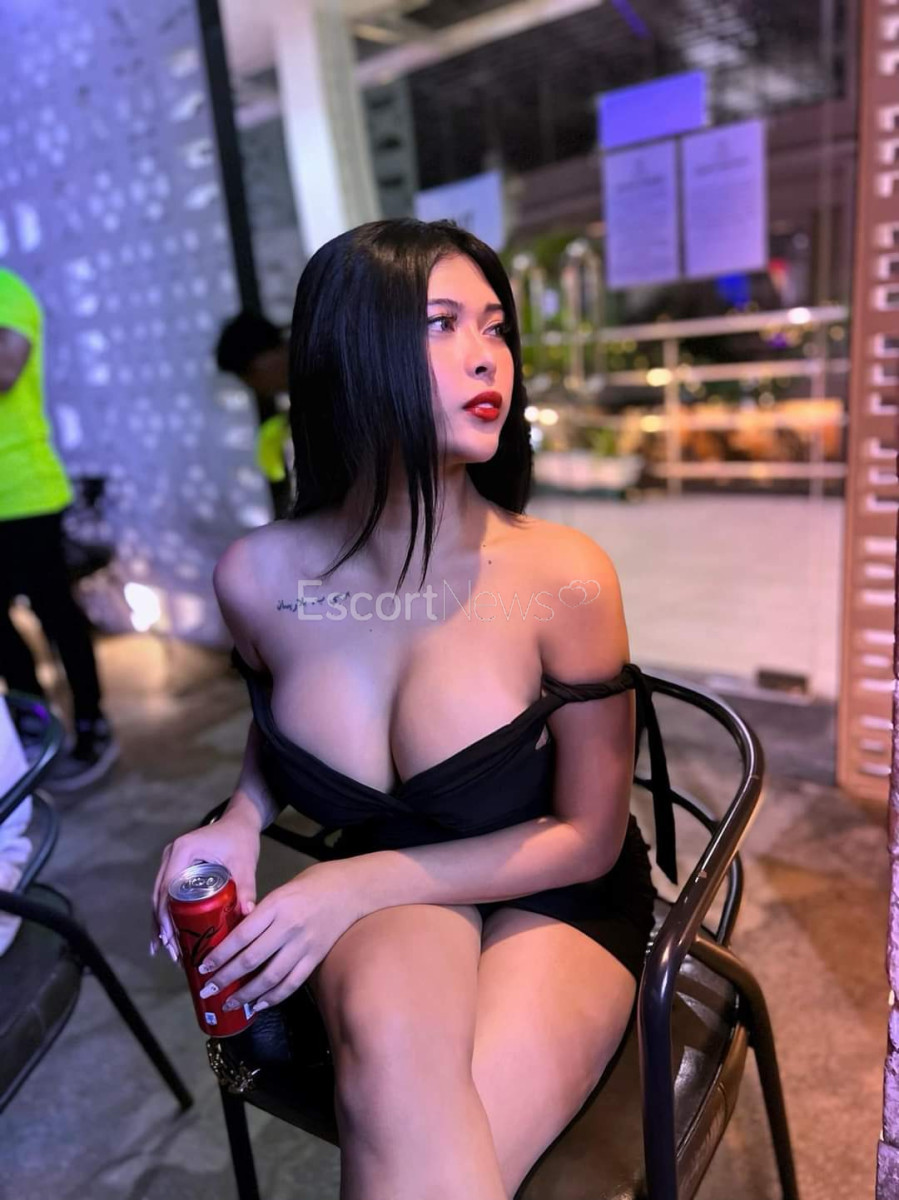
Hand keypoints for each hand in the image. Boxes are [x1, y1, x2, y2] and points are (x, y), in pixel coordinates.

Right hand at [151, 808, 260, 959]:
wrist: (239, 822)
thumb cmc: (241, 839)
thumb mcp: (245, 862)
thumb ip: (246, 886)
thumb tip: (248, 912)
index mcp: (183, 851)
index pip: (168, 888)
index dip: (167, 915)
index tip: (171, 939)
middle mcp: (170, 855)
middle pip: (160, 896)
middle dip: (163, 926)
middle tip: (172, 952)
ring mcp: (169, 861)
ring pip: (159, 897)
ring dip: (161, 924)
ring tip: (168, 952)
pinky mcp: (174, 867)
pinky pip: (165, 894)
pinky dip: (165, 915)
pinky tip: (165, 937)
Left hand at [192, 860, 365, 1013]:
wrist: (352, 888)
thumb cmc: (314, 883)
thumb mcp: (283, 890)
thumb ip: (261, 912)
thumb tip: (236, 935)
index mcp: (276, 905)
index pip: (241, 935)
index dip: (220, 954)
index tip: (203, 966)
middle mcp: (289, 927)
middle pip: (250, 959)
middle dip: (226, 978)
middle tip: (207, 990)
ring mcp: (304, 944)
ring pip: (270, 977)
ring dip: (246, 994)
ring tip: (229, 1003)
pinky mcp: (316, 957)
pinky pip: (292, 982)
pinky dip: (273, 997)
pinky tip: (258, 1005)